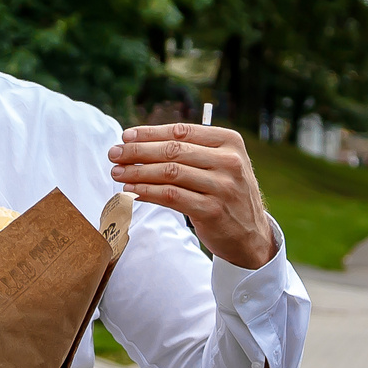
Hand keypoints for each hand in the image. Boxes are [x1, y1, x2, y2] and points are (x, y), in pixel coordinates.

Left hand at [108, 124, 278, 270]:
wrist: (252, 235)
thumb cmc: (227, 195)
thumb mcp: (220, 165)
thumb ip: (192, 151)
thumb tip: (141, 142)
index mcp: (230, 142)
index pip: (182, 132)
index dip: (150, 133)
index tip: (126, 136)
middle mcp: (229, 161)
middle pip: (173, 151)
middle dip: (138, 151)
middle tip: (114, 154)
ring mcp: (222, 187)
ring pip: (169, 173)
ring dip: (138, 172)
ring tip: (117, 172)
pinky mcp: (212, 210)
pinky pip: (171, 197)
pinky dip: (147, 192)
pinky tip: (131, 191)